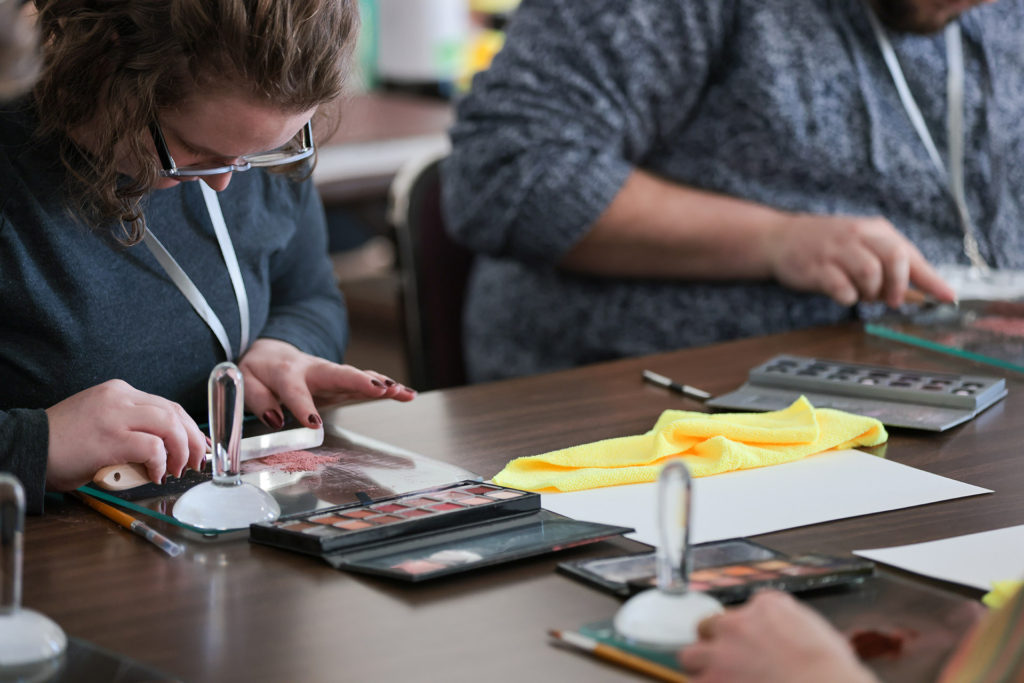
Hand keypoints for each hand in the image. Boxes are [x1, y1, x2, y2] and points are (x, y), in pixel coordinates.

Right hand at [45, 380, 206, 489]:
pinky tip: (156, 474)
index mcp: (119, 392)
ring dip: (181, 452)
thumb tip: (165, 446)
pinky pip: (153, 447)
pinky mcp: (111, 438)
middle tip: (196, 462)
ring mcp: (116, 416)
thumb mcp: (101, 421)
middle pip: (175, 413)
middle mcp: (120, 398)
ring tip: (177, 470)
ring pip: (170, 426)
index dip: (189, 427)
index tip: (198, 445)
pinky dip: (161, 462)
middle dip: (192, 440)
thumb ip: (131, 424)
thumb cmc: (63, 443)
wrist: (28, 447)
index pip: (168, 405)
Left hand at [238, 338, 414, 429]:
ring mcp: (332, 374)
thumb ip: (258, 399)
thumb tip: (276, 418)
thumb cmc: (260, 371)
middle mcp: (314, 369)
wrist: (272, 352)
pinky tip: (407, 394)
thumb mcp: (246, 381)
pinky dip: (388, 388)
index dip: (303, 406)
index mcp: (286, 372)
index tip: (314, 425)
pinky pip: (367, 383)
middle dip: (359, 382)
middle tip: (379, 389)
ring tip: (400, 391)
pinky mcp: (344, 381)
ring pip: (358, 376)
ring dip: (380, 384)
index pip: (294, 390)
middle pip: (337, 374)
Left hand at [679, 591, 876, 682]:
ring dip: (703, 669)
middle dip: (717, 645)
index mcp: (768, 607)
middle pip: (709, 626)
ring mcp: (720, 651)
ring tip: (720, 681)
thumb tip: (799, 644)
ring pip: (691, 655)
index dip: (750, 631)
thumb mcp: (823, 636)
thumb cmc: (834, 672)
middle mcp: (737, 623)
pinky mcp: (711, 679)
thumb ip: (799, 631)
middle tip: (731, 664)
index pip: (747, 610)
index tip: (756, 646)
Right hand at [765, 213, 955, 306]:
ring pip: (870, 273)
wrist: (780, 238)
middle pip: (895, 258)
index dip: (931, 279)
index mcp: (875, 230)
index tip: (947, 297)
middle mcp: (858, 236)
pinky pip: (841, 287)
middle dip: (899, 285)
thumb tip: (922, 291)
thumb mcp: (862, 245)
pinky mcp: (816, 267)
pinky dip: (848, 297)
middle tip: (893, 300)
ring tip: (861, 295)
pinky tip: (843, 295)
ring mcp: (836, 250)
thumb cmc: (827, 246)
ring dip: (871, 292)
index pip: (911, 254)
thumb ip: (889, 265)